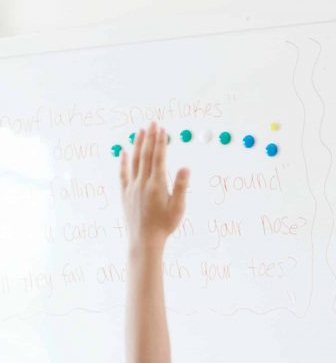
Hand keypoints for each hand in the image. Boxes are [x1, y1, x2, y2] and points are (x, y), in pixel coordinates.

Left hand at [120, 122, 189, 246]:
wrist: (144, 240)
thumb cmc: (165, 225)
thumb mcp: (178, 207)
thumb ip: (182, 186)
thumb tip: (186, 167)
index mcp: (157, 185)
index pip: (159, 158)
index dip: (160, 142)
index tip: (162, 128)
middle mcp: (142, 182)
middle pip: (146, 155)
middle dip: (150, 137)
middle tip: (152, 123)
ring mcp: (132, 187)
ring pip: (134, 160)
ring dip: (137, 144)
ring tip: (140, 131)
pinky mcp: (125, 193)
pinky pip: (123, 173)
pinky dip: (123, 161)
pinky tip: (124, 151)